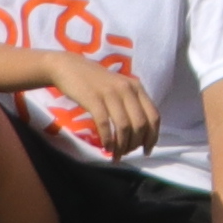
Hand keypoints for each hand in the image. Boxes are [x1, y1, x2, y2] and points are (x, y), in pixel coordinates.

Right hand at [44, 52, 161, 155]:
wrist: (69, 67)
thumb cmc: (95, 82)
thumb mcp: (119, 89)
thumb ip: (131, 105)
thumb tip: (139, 135)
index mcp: (137, 88)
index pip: (153, 116)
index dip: (152, 137)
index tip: (146, 151)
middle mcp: (127, 89)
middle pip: (140, 124)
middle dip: (135, 144)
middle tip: (126, 153)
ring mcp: (111, 93)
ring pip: (124, 126)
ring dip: (121, 146)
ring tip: (115, 155)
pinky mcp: (94, 98)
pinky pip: (105, 123)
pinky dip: (107, 139)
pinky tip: (106, 147)